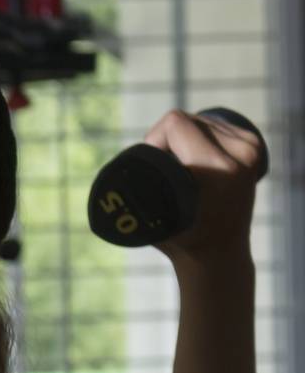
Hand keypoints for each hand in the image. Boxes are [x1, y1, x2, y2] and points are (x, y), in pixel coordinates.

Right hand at [144, 109, 265, 269]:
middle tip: (163, 170)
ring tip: (180, 168)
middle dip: (165, 139)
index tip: (151, 166)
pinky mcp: (253, 146)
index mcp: (217, 167)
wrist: (220, 253)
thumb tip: (118, 172)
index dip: (152, 140)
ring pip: (198, 120)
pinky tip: (195, 157)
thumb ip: (136, 190)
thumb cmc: (178, 238)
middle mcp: (241, 154)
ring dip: (181, 138)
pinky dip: (197, 135)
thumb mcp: (150, 215)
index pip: (174, 122)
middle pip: (186, 119)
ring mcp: (251, 149)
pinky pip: (214, 124)